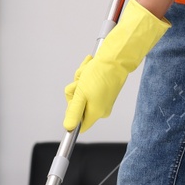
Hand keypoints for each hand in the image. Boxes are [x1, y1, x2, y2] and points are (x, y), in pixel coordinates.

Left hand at [63, 0, 169, 131]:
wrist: (115, 57)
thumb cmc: (100, 74)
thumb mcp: (81, 94)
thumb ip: (74, 112)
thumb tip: (69, 128)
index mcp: (97, 112)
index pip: (80, 124)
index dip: (72, 113)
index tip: (73, 99)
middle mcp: (101, 108)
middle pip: (78, 105)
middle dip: (75, 90)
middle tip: (81, 82)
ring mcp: (102, 97)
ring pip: (81, 91)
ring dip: (80, 80)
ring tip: (87, 72)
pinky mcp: (103, 87)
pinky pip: (87, 83)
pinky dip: (85, 74)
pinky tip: (89, 67)